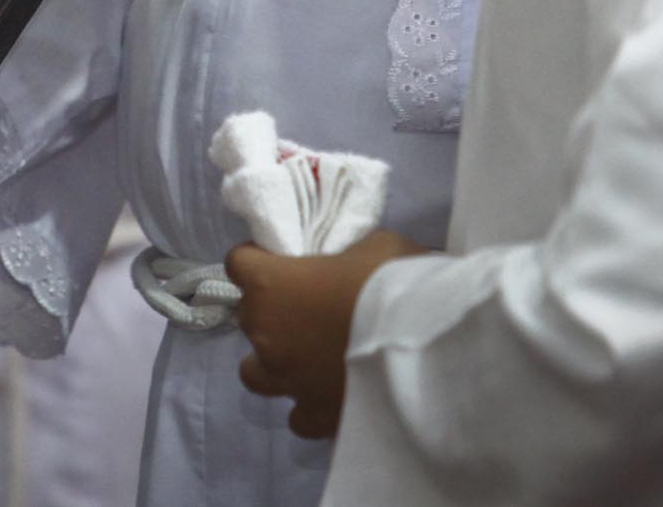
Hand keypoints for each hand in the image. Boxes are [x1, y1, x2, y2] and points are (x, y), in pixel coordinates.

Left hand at [228, 229, 427, 438]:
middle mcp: (266, 334)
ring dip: (274, 362)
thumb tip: (352, 266)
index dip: (257, 259)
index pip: (238, 263)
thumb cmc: (392, 284)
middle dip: (272, 310)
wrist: (423, 350)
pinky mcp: (314, 416)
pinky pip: (298, 414)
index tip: (281, 261)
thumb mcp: (375, 247)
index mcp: (270, 285)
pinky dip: (309, 404)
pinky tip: (331, 394)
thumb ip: (347, 255)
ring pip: (255, 374)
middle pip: (249, 317)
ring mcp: (286, 380)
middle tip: (309, 306)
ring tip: (305, 357)